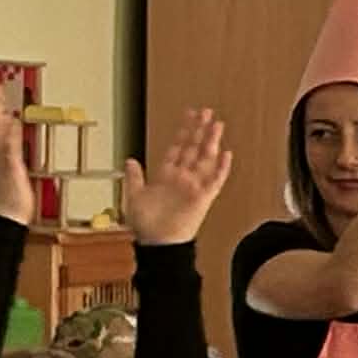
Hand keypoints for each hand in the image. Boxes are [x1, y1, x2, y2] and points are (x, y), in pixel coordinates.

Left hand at [123, 107, 234, 243]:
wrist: (159, 245)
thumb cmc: (147, 226)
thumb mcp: (134, 197)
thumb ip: (134, 177)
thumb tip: (130, 160)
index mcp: (166, 175)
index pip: (178, 146)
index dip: (184, 130)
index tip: (189, 115)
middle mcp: (182, 178)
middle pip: (194, 148)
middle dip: (200, 129)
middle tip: (207, 112)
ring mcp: (194, 186)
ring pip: (205, 158)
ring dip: (212, 142)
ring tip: (218, 125)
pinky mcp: (203, 198)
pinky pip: (215, 180)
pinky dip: (222, 168)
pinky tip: (227, 155)